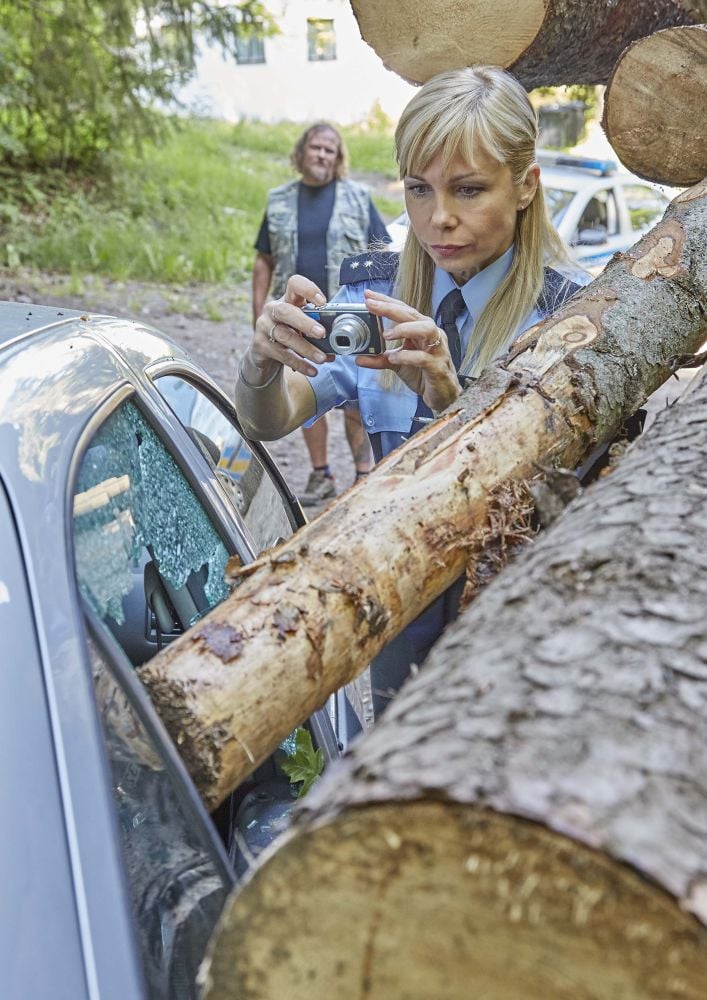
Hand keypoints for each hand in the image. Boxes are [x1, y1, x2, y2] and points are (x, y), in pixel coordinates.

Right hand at [247, 275, 330, 382]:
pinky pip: (281, 355)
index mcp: (288, 299)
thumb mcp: (302, 326)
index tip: (323, 303)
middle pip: (286, 311)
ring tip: (322, 358)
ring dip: (306, 348)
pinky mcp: (260, 345)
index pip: (295, 284)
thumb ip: (318, 326)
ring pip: (284, 336)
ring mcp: (264, 327)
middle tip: (322, 333)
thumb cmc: (291, 334)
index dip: (308, 290)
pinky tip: (312, 370)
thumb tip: (340, 338)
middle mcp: (272, 309)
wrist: (266, 354)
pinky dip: (299, 363)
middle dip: (305, 322)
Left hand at [357, 289, 460, 412]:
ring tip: (386, 335)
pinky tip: (394, 358)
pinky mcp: (438, 367)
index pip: (403, 310)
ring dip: (404, 329)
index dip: (386, 301)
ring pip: (426, 329)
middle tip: (371, 305)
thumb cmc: (424, 374)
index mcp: (421, 330)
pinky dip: (407, 356)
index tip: (368, 295)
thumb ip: (379, 359)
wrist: (442, 395)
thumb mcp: (398, 364)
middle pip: (412, 314)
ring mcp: (437, 350)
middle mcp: (431, 335)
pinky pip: (423, 358)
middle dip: (390, 308)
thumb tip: (359, 358)